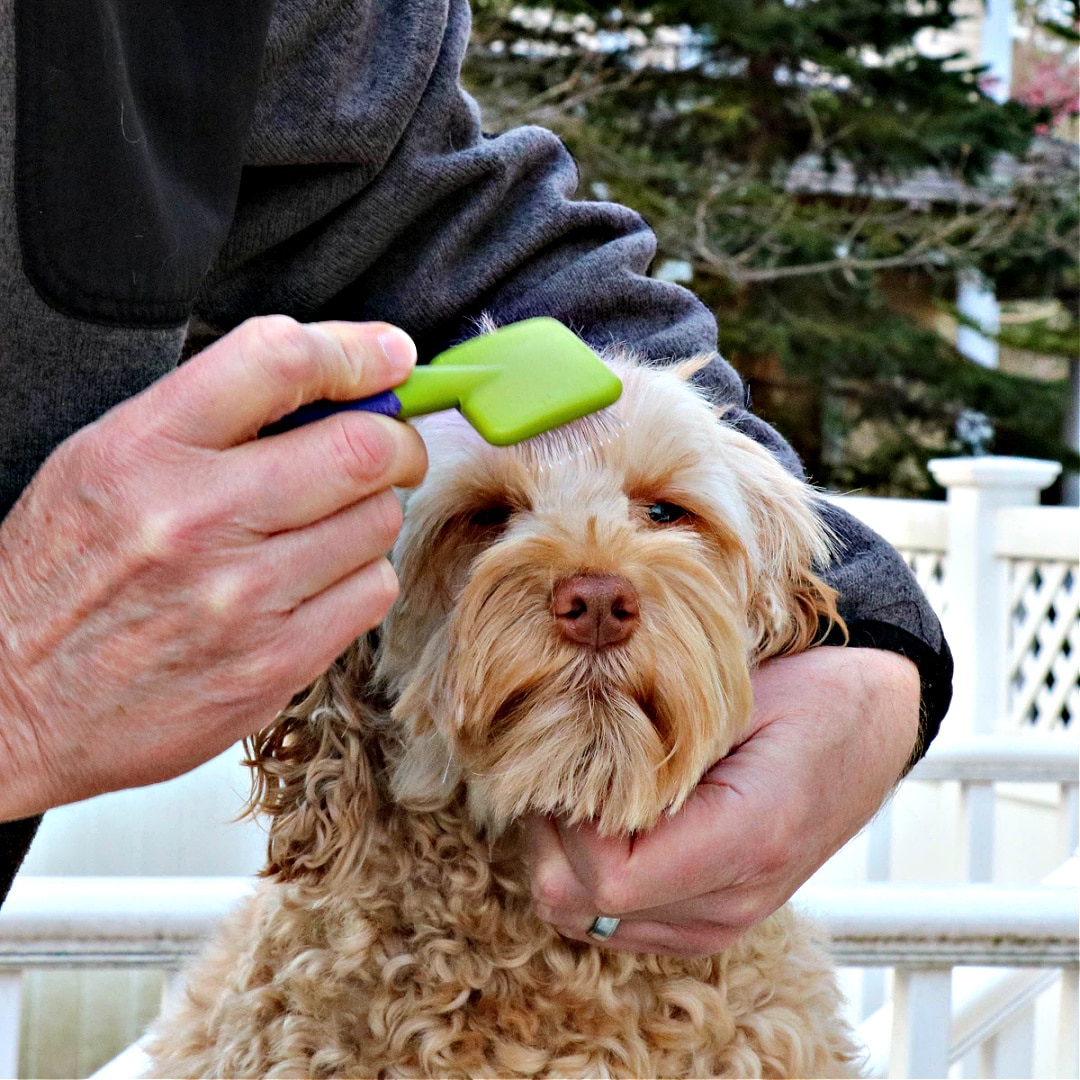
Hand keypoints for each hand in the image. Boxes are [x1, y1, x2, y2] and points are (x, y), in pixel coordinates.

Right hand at [0, 316, 426, 820]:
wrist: (16, 704)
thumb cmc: (67, 576)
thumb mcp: (105, 463)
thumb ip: (211, 416)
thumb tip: (336, 385)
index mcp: (143, 449)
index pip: (279, 362)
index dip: (357, 351)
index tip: (389, 356)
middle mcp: (195, 519)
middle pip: (362, 447)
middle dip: (396, 439)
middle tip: (391, 448)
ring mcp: (241, 598)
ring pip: (379, 522)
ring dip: (372, 514)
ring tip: (326, 525)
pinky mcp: (275, 663)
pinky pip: (373, 592)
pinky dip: (362, 577)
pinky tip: (317, 581)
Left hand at [525, 646, 919, 956]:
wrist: (871, 727)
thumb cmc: (812, 695)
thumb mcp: (737, 692)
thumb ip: (656, 736)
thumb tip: (562, 757)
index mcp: (747, 842)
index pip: (609, 878)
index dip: (570, 818)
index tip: (575, 757)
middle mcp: (732, 903)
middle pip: (581, 903)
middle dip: (553, 829)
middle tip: (566, 764)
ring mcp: (720, 923)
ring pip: (582, 918)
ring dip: (564, 851)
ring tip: (586, 785)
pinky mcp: (707, 923)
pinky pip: (610, 920)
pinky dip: (587, 872)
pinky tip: (607, 815)